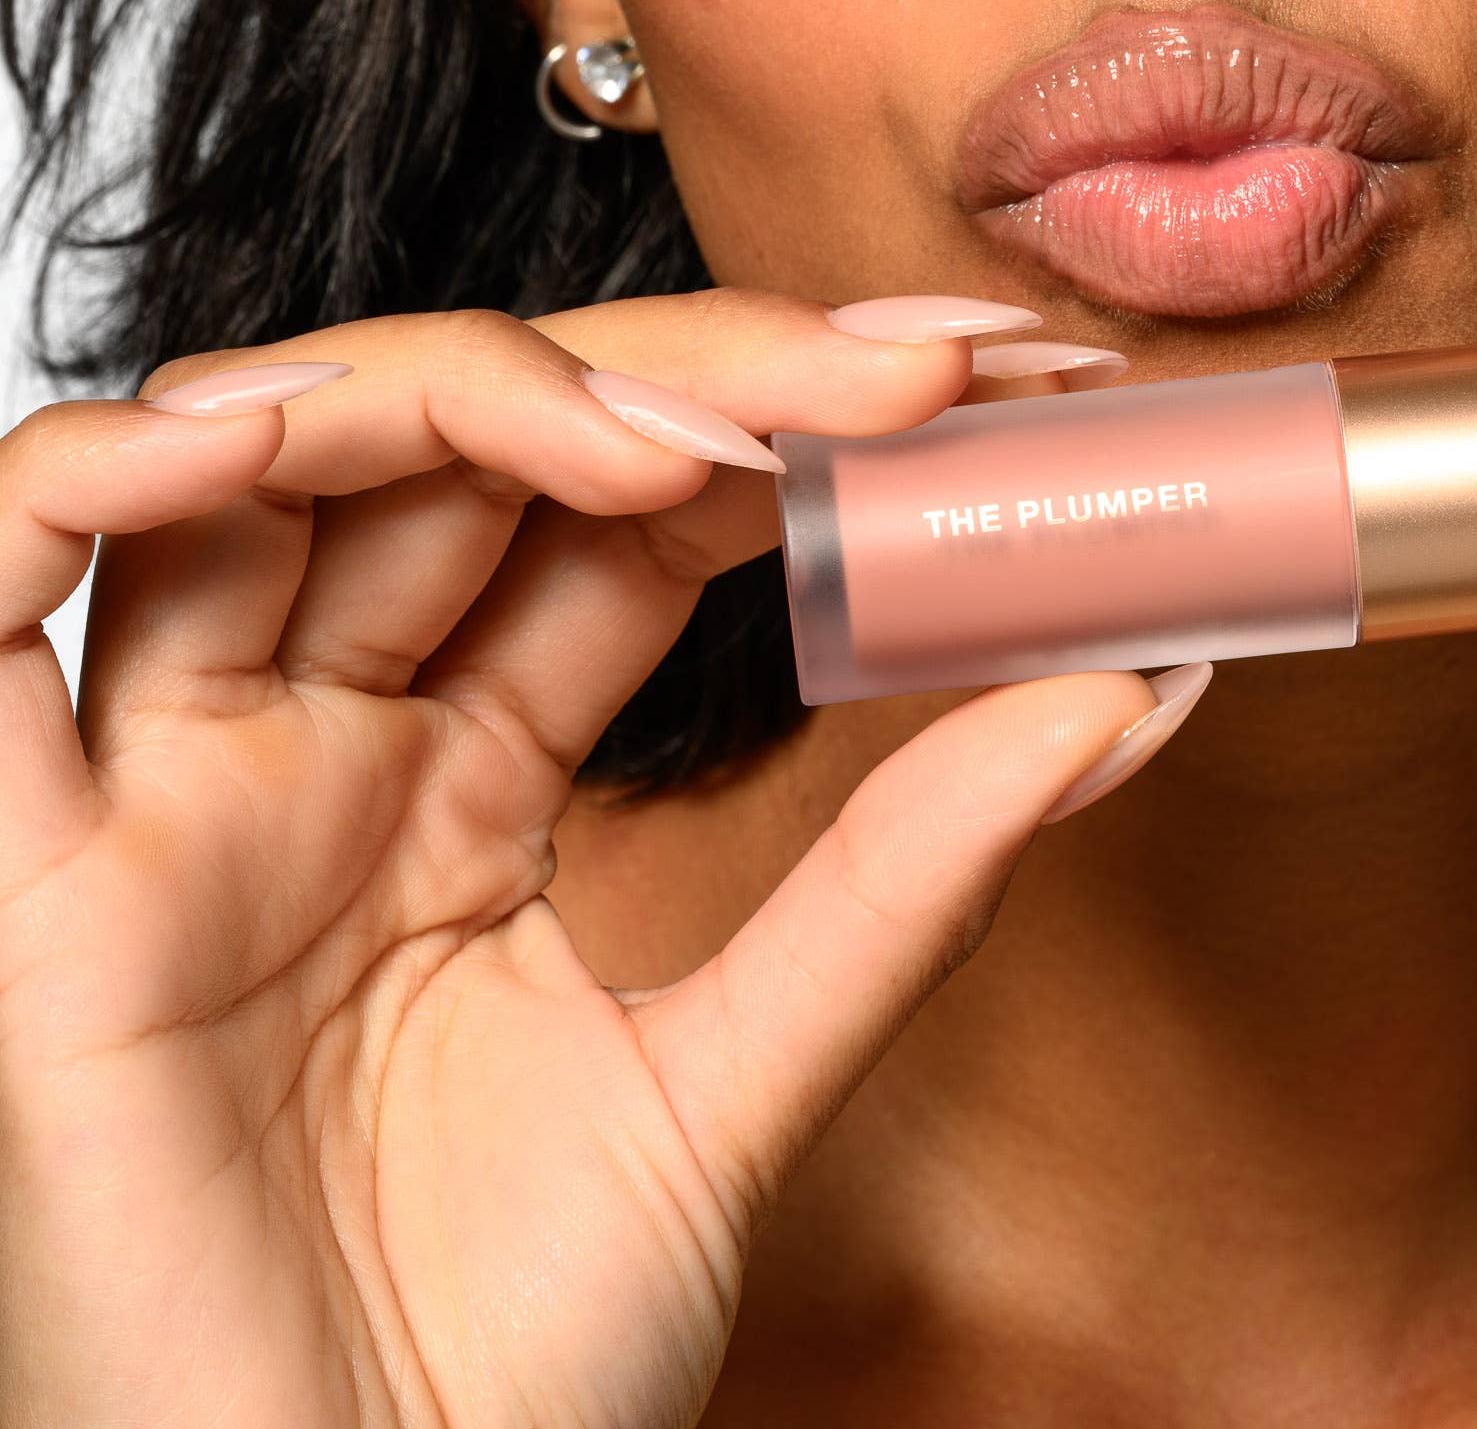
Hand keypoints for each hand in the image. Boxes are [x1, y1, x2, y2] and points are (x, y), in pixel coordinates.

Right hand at [0, 293, 1169, 1427]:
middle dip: (684, 375)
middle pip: (457, 444)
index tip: (984, 384)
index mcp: (455, 780)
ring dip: (458, 383)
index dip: (777, 419)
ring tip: (689, 436)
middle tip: (907, 377)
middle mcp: (309, 748)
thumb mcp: (737, 1082)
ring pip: (249, 460)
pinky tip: (273, 435)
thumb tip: (1139, 682)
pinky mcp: (25, 878)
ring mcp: (165, 792)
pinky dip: (100, 468)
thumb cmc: (493, 1390)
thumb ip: (907, 871)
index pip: (606, 513)